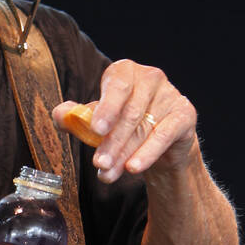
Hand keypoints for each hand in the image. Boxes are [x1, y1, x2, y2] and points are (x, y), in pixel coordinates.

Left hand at [53, 59, 197, 183]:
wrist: (161, 141)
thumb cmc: (122, 124)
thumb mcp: (97, 120)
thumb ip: (75, 117)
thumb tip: (60, 115)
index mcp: (125, 72)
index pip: (117, 85)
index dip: (107, 107)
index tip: (96, 129)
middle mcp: (150, 77)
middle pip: (129, 113)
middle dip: (111, 142)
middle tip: (98, 163)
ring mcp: (170, 94)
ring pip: (144, 128)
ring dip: (124, 154)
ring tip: (108, 173)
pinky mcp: (185, 114)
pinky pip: (164, 135)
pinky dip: (148, 153)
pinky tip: (133, 167)